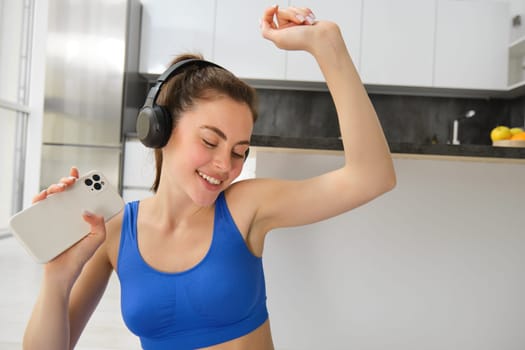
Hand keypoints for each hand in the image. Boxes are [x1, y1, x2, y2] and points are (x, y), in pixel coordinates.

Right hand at [35, 167, 106, 288]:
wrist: (62, 272)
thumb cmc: (80, 256)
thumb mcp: (96, 240)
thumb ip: (99, 225)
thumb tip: (89, 210)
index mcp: (84, 216)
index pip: (85, 196)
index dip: (87, 184)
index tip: (89, 176)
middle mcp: (70, 214)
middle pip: (68, 192)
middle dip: (70, 182)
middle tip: (73, 181)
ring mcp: (56, 218)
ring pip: (53, 197)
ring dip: (55, 187)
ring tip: (61, 188)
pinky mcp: (42, 223)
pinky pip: (38, 208)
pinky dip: (39, 198)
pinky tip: (44, 196)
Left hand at [260, 5, 341, 55]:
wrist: (323, 37)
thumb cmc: (303, 40)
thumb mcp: (278, 39)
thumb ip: (266, 32)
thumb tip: (261, 22)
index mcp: (279, 36)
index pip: (267, 20)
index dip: (269, 11)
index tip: (275, 6)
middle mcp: (287, 30)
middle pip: (281, 12)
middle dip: (291, 14)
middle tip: (299, 22)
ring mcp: (297, 25)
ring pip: (293, 9)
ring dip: (301, 14)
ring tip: (307, 23)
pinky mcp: (306, 20)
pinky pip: (302, 9)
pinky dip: (307, 13)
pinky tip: (311, 21)